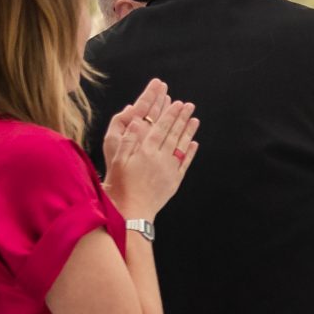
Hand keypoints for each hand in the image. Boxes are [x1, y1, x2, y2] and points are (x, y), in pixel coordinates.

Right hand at [103, 89, 197, 222]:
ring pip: (182, 146)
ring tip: (195, 120)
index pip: (161, 128)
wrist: (133, 210)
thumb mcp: (119, 160)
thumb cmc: (121, 185)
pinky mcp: (175, 180)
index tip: (176, 103)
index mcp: (146, 151)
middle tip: (189, 106)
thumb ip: (129, 140)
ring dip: (189, 132)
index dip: (170, 114)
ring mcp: (170, 169)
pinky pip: (185, 163)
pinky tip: (194, 144)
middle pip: (174, 134)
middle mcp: (161, 158)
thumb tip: (136, 121)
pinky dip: (190, 152)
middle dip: (182, 118)